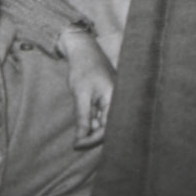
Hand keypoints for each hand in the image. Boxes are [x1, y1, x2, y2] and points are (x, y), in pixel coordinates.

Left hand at [58, 28, 116, 148]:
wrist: (84, 51)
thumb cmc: (83, 70)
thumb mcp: (81, 96)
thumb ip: (83, 119)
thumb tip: (80, 141)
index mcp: (115, 98)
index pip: (107, 127)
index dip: (92, 139)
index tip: (76, 145)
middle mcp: (119, 99)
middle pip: (109, 126)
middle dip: (92, 134)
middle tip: (76, 140)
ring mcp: (115, 98)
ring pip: (105, 121)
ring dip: (92, 127)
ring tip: (79, 126)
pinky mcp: (110, 96)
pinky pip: (104, 113)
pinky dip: (93, 118)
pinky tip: (85, 116)